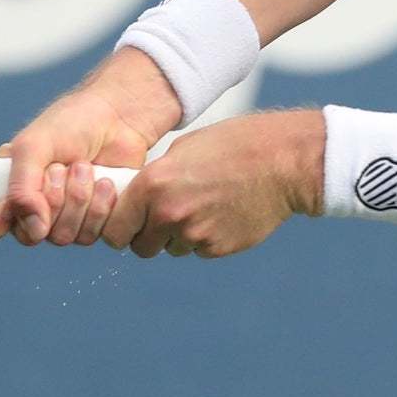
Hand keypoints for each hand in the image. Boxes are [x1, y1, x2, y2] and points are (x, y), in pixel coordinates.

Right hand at [0, 47, 179, 246]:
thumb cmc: (71, 123)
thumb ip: (22, 187)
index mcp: (2, 187)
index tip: (7, 210)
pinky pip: (90, 236)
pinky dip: (99, 207)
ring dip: (77, 199)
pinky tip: (105, 182)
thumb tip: (32, 229)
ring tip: (84, 166)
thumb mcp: (34, 146)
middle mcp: (28, 208)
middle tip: (59, 168)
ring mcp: (60, 218)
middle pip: (26, 236)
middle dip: (49, 199)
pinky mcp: (90, 222)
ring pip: (61, 237)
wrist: (119, 118)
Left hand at [101, 109, 323, 259]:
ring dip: (179, 236)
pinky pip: (200, 250)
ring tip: (204, 206)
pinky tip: (223, 213)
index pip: (115, 230)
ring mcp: (194, 235)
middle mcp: (169, 214)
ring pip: (172, 249)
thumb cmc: (231, 146)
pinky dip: (205, 238)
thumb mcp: (181, 151)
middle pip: (141, 247)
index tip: (127, 224)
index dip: (119, 228)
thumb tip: (135, 203)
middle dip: (148, 237)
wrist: (281, 162)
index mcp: (153, 185)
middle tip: (164, 218)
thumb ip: (154, 180)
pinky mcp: (218, 248)